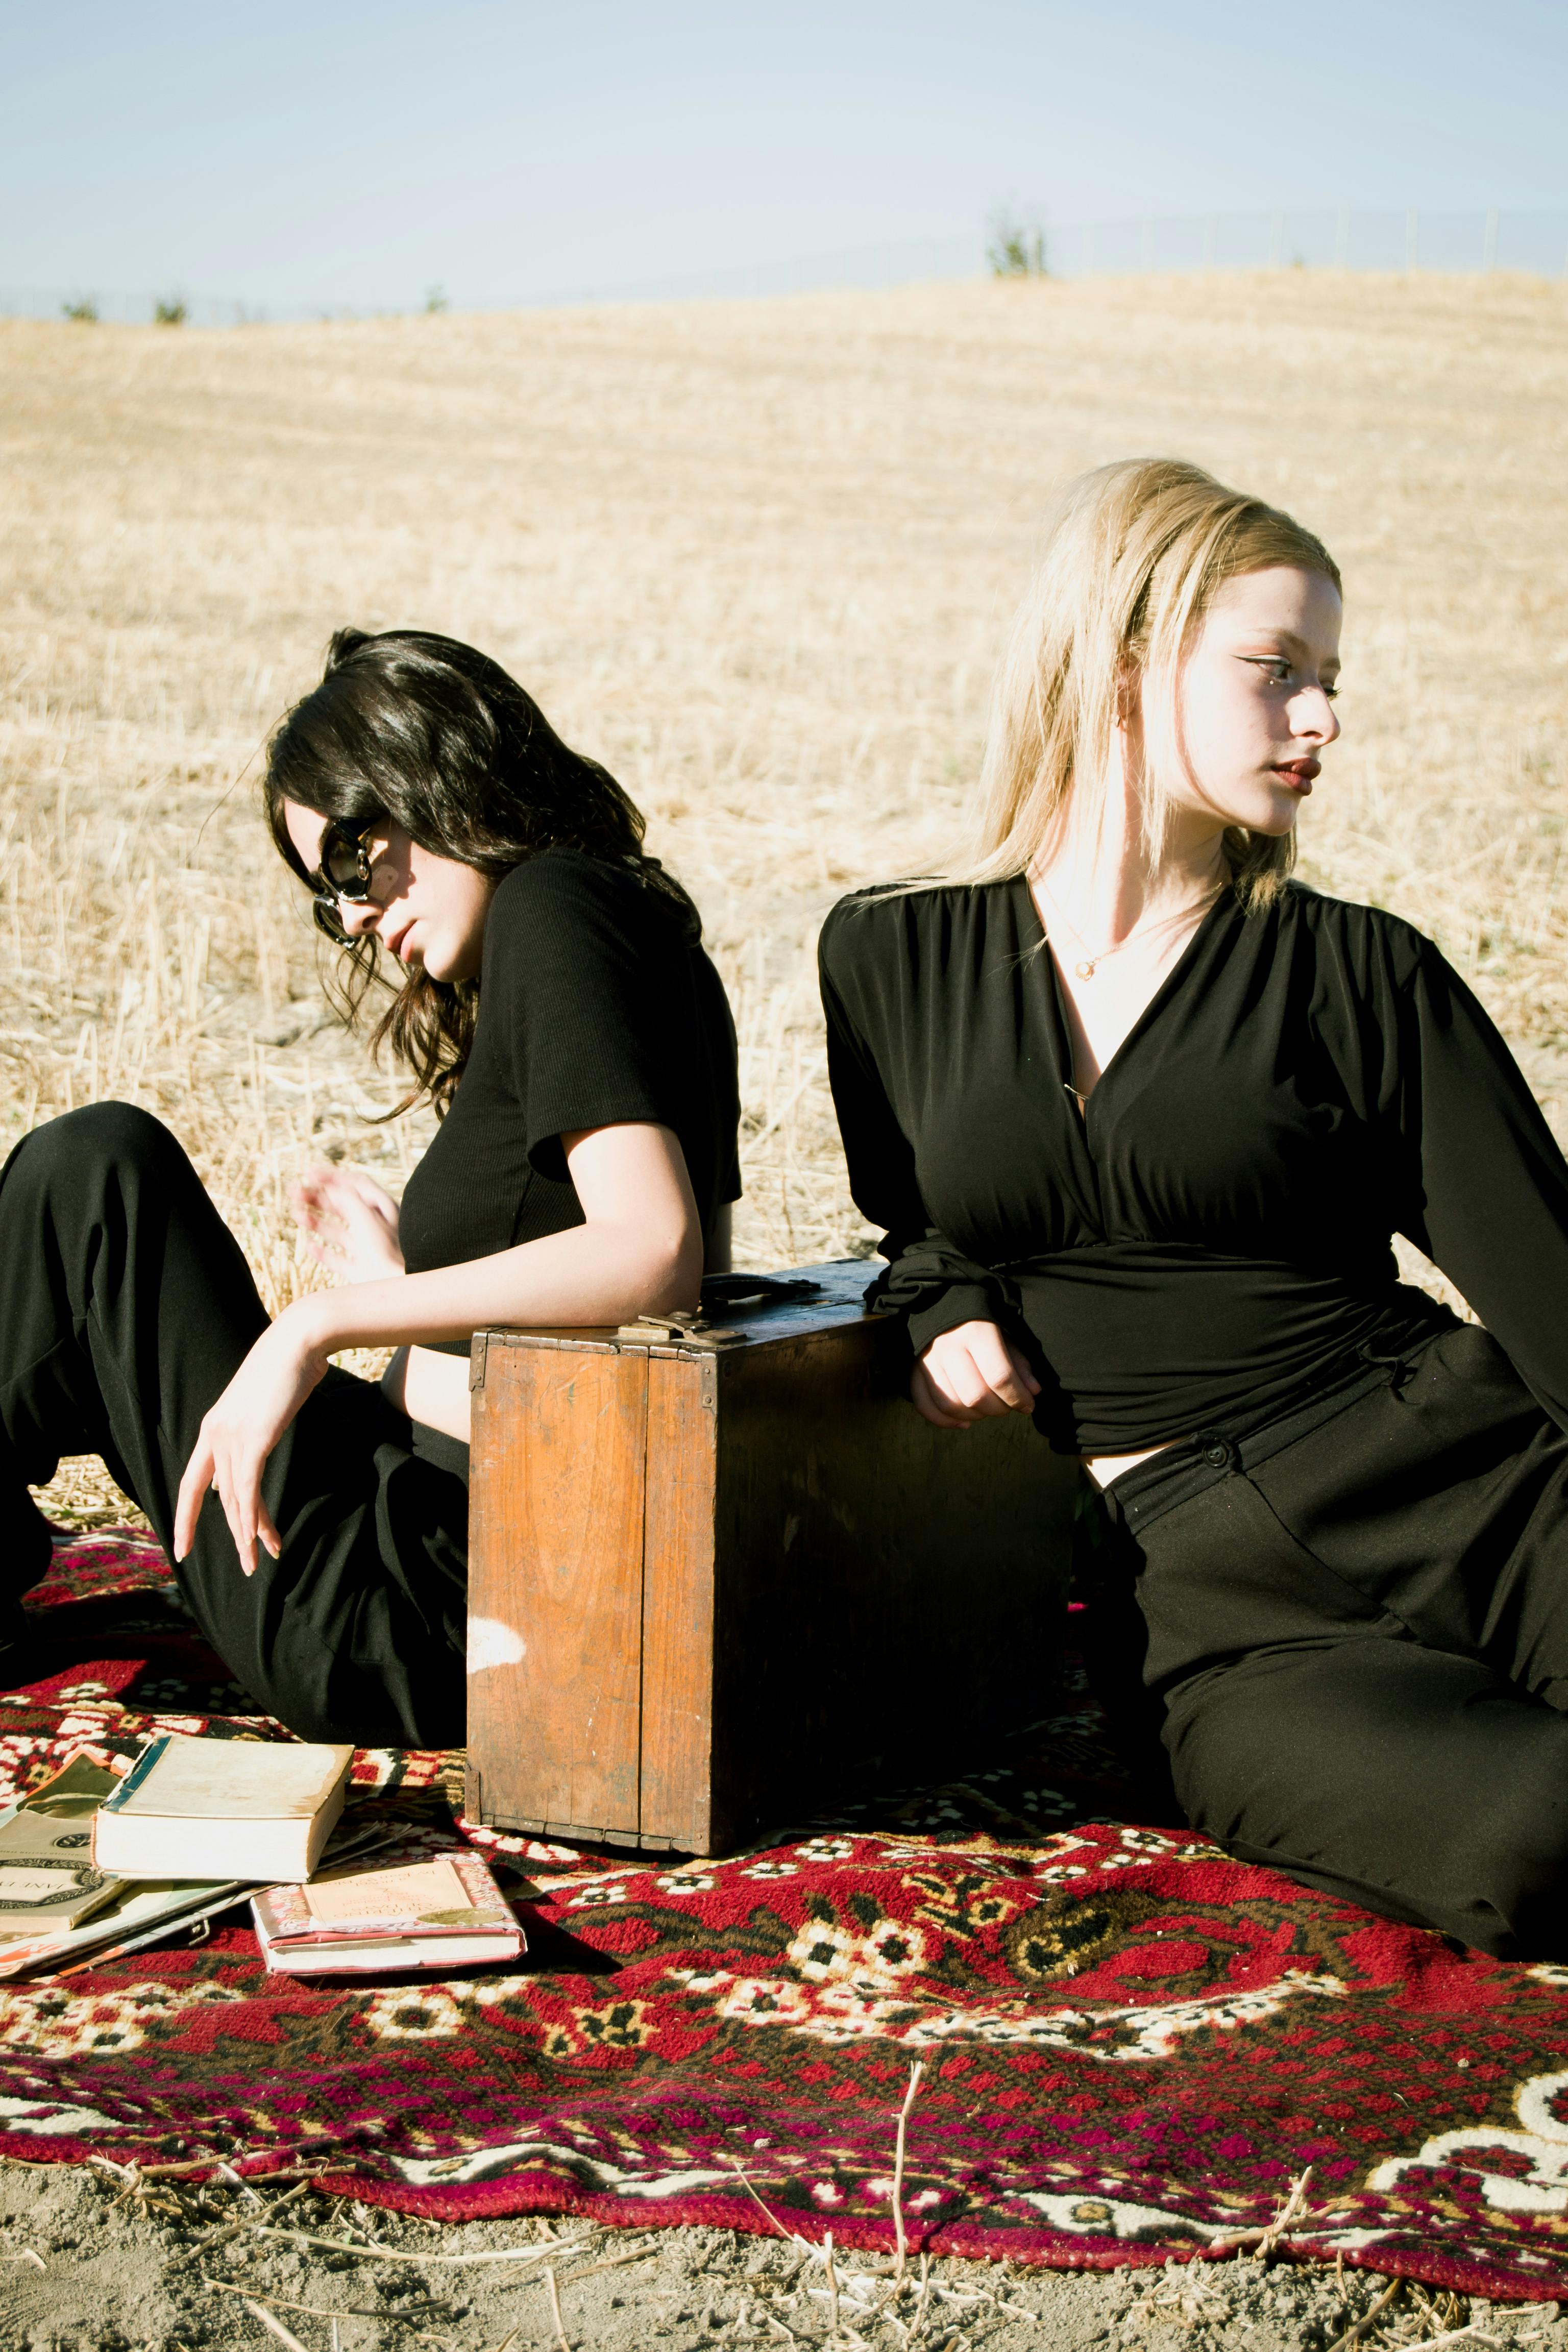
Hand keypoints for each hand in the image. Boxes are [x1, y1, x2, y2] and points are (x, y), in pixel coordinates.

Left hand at [174, 1307, 329, 1576]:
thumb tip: (257, 1446)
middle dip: (231, 1535)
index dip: (186, 1518)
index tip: (182, 1547)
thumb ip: (253, 1429)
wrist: (298, 1341)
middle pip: (216, 1499)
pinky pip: (249, 1489)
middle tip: (245, 1566)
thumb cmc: (286, 1368)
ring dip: (249, 1533)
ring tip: (259, 1560)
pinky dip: (253, 1516)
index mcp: (212, 1428)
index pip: (191, 1484)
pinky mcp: (253, 1440)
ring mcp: (231, 1438)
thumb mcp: (261, 1405)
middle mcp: (214, 1435)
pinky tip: (260, 1537)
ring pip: (235, 1499)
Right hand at [289, 1163, 403, 1283]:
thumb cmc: (390, 1249)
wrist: (400, 1285)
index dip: (332, 1177)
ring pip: (337, 1232)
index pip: (356, 1185)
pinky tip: (309, 1246)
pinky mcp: (361, 1270)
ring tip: (296, 1214)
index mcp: (383, 1209)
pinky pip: (337, 1259)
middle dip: (318, 1198)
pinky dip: (322, 1253)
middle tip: (294, 1192)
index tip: (308, 1174)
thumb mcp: (366, 1216)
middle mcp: (376, 1227)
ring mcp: (368, 1249)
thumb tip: (331, 1188)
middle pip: (343, 1207)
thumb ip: (347, 1199)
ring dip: (315, 1222)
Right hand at [910, 1319, 1040, 1430]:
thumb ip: (1019, 1363)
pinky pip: (925, 1406)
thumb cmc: (980, 1323)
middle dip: (998, 1409)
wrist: (942, 1304)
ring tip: (987, 1410)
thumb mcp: (1005, 1334)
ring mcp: (927, 1360)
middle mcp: (948, 1346)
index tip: (1028, 1405)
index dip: (1018, 1397)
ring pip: (951, 1405)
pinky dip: (945, 1421)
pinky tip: (964, 1423)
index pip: (999, 1376)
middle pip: (975, 1396)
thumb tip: (1032, 1392)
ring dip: (975, 1417)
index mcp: (976, 1332)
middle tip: (1007, 1406)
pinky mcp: (914, 1370)